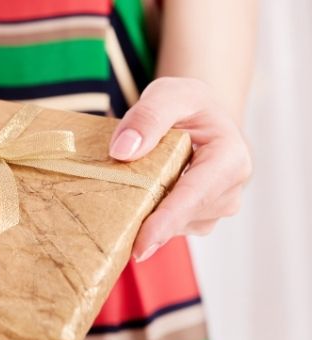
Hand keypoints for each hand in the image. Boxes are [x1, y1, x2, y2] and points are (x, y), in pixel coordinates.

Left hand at [108, 77, 251, 261]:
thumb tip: (123, 151)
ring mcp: (214, 208)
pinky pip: (168, 228)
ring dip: (145, 220)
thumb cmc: (186, 105)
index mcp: (230, 157)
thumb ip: (148, 117)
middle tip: (110, 234)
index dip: (167, 220)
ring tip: (119, 208)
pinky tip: (131, 208)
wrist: (199, 116)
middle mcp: (229, 189)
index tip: (142, 244)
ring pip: (173, 227)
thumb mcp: (168, 94)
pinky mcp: (197, 219)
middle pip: (182, 216)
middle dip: (148, 225)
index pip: (195, 194)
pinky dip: (147, 221)